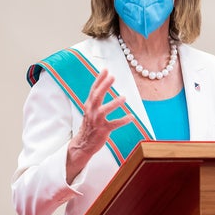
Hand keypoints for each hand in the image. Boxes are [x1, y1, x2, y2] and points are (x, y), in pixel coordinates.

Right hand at [66, 69, 134, 183]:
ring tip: (123, 97)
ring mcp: (97, 121)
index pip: (93, 90)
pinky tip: (132, 117)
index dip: (99, 79)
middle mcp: (91, 112)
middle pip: (97, 96)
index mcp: (89, 106)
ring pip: (104, 110)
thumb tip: (102, 84)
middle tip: (112, 77)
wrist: (83, 144)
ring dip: (114, 103)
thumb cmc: (89, 126)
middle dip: (104, 86)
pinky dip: (123, 120)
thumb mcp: (90, 111)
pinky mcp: (103, 130)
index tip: (106, 70)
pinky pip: (114, 124)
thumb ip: (95, 99)